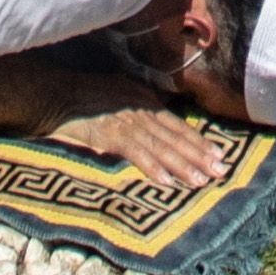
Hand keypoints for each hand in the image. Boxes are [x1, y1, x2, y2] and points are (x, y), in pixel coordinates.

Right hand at [56, 107, 230, 191]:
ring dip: (182, 165)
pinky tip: (166, 182)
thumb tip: (156, 122)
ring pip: (161, 146)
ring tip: (201, 181)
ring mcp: (126, 121)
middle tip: (221, 171)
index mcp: (144, 100)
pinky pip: (136, 152)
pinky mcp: (110, 134)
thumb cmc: (82, 96)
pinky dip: (152, 166)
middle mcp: (140, 109)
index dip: (198, 141)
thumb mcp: (118, 93)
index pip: (177, 124)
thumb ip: (139, 106)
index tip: (218, 155)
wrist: (54, 94)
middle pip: (175, 136)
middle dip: (199, 155)